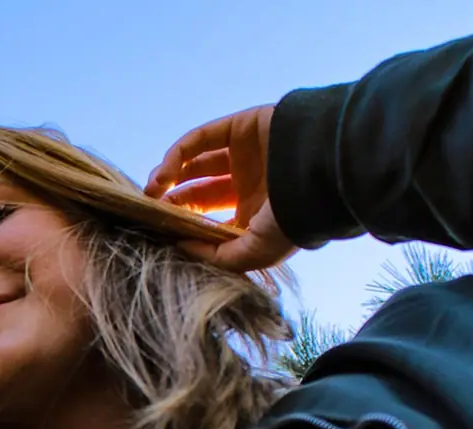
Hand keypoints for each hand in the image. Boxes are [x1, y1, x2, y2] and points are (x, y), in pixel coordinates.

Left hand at [146, 105, 296, 272]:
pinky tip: (162, 176)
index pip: (212, 221)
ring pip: (195, 164)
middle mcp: (250, 184)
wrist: (322, 171)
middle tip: (153, 213)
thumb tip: (181, 247)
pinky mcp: (240, 127)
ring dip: (168, 177)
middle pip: (199, 193)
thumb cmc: (293, 219)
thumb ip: (218, 257)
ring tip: (150, 193)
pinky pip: (199, 139)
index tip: (163, 235)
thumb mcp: (255, 253)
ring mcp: (246, 154)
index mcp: (255, 215)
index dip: (186, 227)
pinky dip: (176, 155)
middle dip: (174, 203)